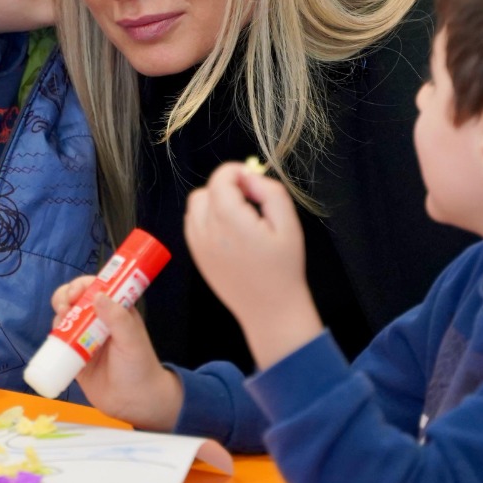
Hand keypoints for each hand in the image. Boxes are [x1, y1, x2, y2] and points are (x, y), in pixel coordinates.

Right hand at [49, 275, 182, 430]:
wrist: (134, 403)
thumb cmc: (139, 367)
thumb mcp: (132, 341)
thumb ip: (118, 318)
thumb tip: (98, 295)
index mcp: (116, 312)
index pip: (98, 288)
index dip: (84, 285)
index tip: (76, 292)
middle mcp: (99, 322)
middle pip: (77, 300)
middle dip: (65, 297)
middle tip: (64, 306)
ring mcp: (85, 339)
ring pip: (66, 318)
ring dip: (59, 314)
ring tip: (60, 320)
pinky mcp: (75, 357)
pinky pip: (60, 343)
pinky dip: (54, 336)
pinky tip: (54, 337)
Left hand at [184, 163, 322, 368]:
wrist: (270, 309)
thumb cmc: (284, 268)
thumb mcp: (288, 223)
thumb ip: (269, 191)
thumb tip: (249, 176)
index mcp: (229, 220)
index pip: (220, 178)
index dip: (238, 172)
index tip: (255, 183)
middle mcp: (206, 231)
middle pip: (205, 190)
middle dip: (226, 188)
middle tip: (250, 202)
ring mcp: (197, 245)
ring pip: (196, 207)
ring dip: (214, 203)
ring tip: (240, 217)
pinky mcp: (197, 256)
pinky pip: (193, 225)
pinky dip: (207, 219)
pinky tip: (229, 232)